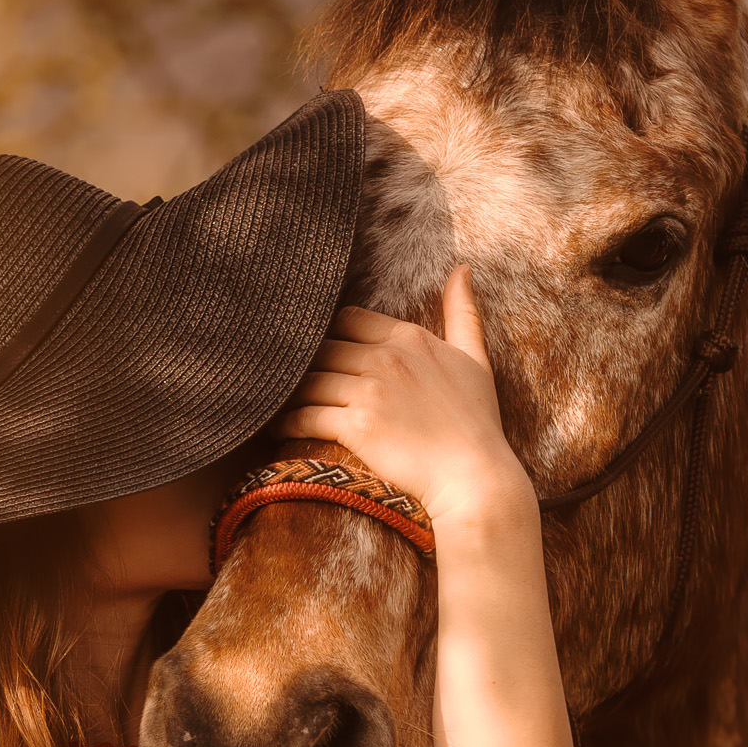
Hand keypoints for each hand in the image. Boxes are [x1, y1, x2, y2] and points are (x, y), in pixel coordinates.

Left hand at [271, 265, 533, 531]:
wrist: (475, 477)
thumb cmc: (477, 422)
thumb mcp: (475, 360)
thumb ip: (463, 312)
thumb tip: (462, 269)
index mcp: (408, 337)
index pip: (346, 319)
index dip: (324, 334)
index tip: (310, 350)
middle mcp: (386, 357)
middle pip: (321, 348)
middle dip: (299, 363)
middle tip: (274, 374)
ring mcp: (370, 390)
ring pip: (309, 380)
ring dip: (286, 392)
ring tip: (270, 400)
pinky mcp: (357, 425)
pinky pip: (306, 415)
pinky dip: (287, 422)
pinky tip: (277, 429)